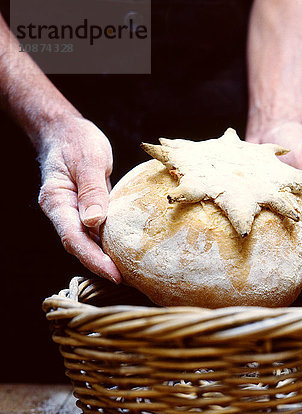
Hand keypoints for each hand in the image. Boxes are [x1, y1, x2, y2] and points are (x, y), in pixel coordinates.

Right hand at [37, 115, 121, 282]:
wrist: (66, 130)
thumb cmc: (76, 140)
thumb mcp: (88, 159)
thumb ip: (91, 190)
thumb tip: (95, 222)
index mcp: (57, 201)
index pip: (73, 238)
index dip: (93, 259)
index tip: (114, 274)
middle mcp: (63, 212)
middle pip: (80, 247)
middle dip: (101, 266)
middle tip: (127, 281)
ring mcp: (73, 213)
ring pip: (88, 243)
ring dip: (105, 259)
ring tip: (130, 274)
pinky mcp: (86, 211)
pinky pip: (96, 233)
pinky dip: (109, 244)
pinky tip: (127, 254)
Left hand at [245, 121, 301, 277]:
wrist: (271, 128)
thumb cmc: (298, 142)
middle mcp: (294, 211)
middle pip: (299, 242)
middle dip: (298, 263)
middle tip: (294, 285)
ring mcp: (273, 210)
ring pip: (274, 238)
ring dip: (272, 255)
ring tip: (265, 276)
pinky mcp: (254, 205)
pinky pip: (250, 222)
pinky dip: (246, 232)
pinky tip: (237, 245)